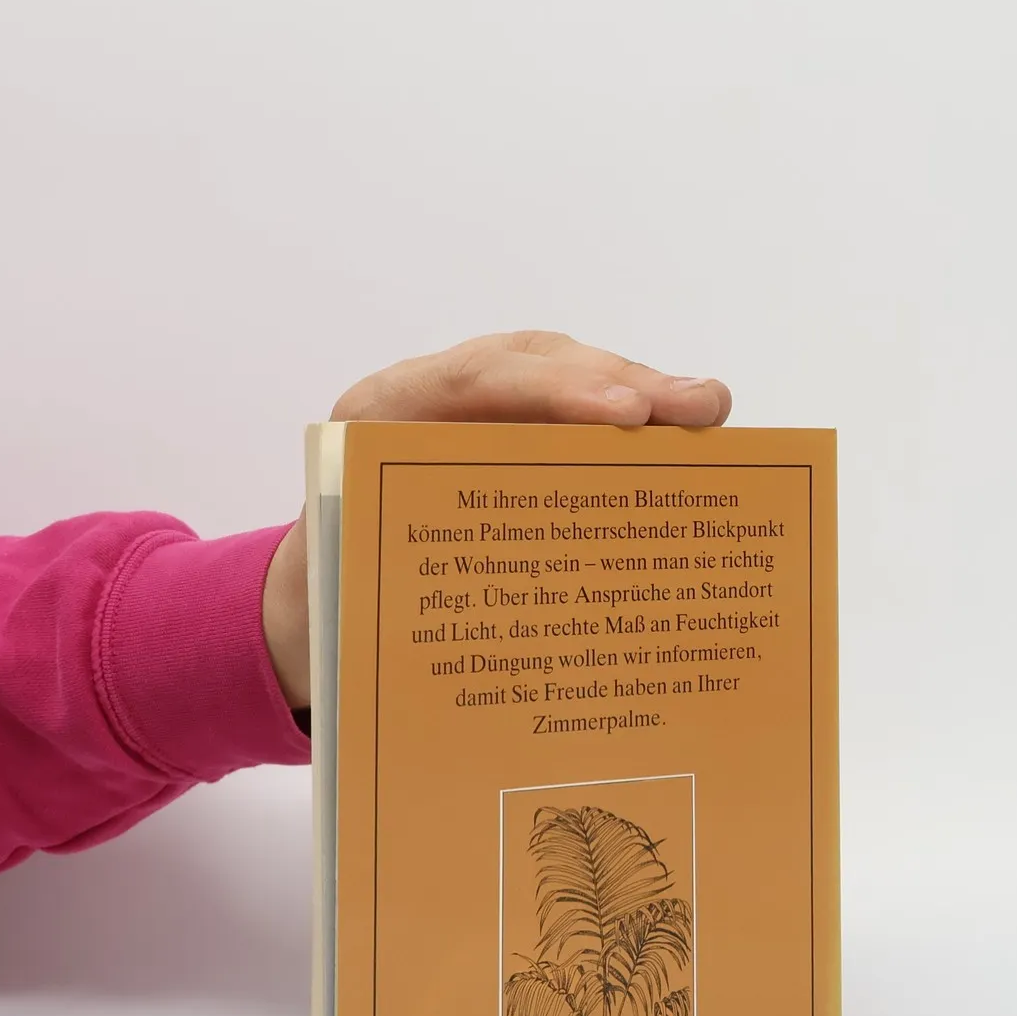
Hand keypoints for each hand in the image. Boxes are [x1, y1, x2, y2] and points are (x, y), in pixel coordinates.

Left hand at [261, 332, 730, 708]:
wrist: (307, 599)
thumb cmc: (335, 605)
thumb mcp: (352, 600)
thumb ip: (415, 595)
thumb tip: (510, 651)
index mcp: (376, 421)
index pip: (469, 383)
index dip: (550, 392)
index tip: (624, 416)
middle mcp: (429, 398)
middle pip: (535, 365)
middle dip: (621, 382)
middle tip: (697, 410)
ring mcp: (476, 409)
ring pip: (566, 377)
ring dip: (643, 396)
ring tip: (709, 414)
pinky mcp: (512, 432)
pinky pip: (576, 418)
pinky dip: (634, 431)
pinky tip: (692, 444)